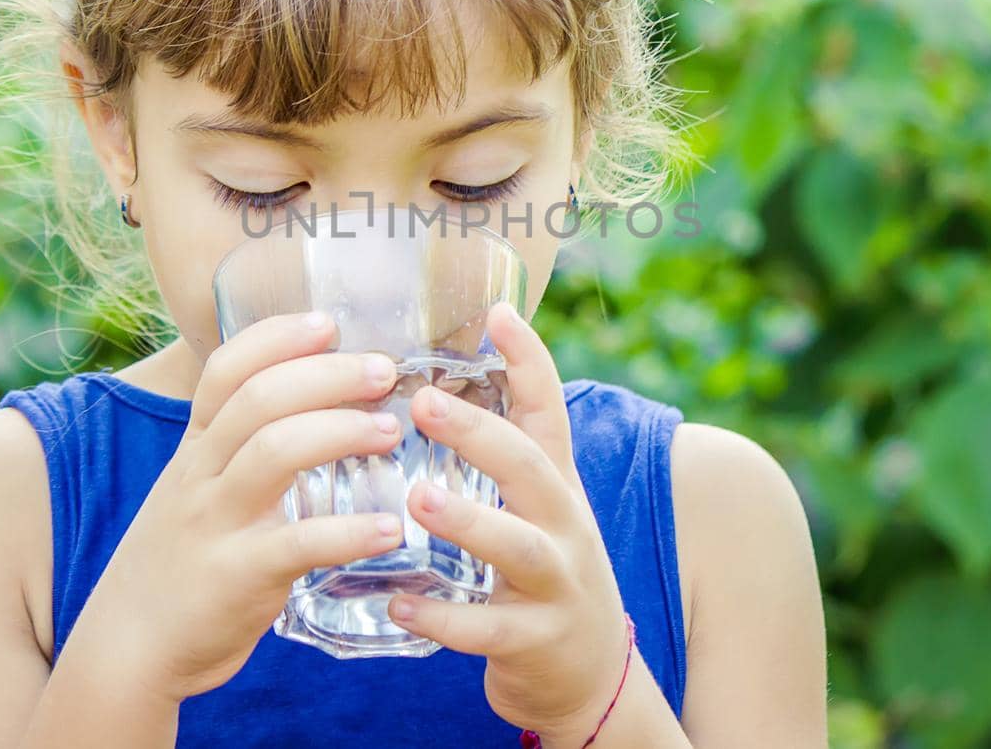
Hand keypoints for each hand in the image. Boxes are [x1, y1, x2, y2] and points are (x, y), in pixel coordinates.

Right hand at [69, 312, 405, 702]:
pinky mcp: (235, 578)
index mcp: (194, 450)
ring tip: (392, 431)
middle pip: (260, 400)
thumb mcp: (194, 493)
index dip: (275, 338)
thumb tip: (314, 408)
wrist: (127, 651)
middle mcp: (199, 476)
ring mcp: (213, 524)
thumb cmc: (179, 565)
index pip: (225, 371)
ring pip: (274, 453)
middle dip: (327, 375)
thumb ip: (239, 452)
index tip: (327, 321)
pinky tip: (390, 529)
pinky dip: (348, 532)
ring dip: (341, 432)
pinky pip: (297, 544)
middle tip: (384, 371)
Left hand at [385, 301, 633, 741]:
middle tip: (423, 402)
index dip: (529, 360)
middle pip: (533, 467)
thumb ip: (500, 455)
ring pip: (520, 547)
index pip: (549, 411)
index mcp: (556, 485)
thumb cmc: (542, 574)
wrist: (591, 678)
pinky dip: (445, 619)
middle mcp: (565, 525)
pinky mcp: (539, 642)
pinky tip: (400, 605)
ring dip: (470, 521)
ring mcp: (558, 584)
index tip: (498, 312)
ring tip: (418, 498)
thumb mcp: (537, 508)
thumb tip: (433, 385)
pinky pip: (490, 631)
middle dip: (481, 434)